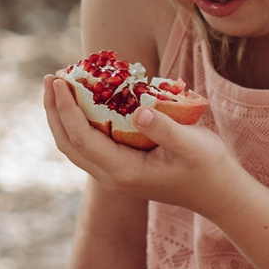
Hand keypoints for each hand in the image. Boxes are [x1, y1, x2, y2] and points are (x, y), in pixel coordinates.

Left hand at [44, 74, 241, 212]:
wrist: (217, 192)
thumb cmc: (207, 166)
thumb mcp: (192, 144)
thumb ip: (165, 129)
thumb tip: (138, 111)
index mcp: (123, 171)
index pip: (81, 138)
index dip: (66, 108)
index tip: (60, 80)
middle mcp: (111, 176)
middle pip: (68, 143)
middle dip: (54, 109)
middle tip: (51, 76)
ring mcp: (114, 174)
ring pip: (74, 145)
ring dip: (62, 115)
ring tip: (59, 84)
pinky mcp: (120, 166)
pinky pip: (89, 143)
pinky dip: (78, 121)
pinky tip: (82, 100)